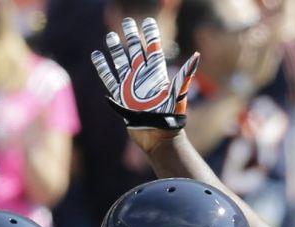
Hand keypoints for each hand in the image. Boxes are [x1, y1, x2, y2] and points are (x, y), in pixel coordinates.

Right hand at [91, 16, 200, 130]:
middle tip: (127, 22)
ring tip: (110, 36)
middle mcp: (142, 77)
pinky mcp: (120, 97)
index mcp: (156, 74)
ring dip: (115, 49)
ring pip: (120, 62)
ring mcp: (130, 86)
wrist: (159, 137)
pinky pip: (109, 79)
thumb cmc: (171, 116)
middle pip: (135, 51)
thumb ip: (186, 73)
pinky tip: (97, 56)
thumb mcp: (178, 92)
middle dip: (130, 36)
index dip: (150, 35)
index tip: (148, 22)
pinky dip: (103, 68)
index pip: (152, 49)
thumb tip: (197, 55)